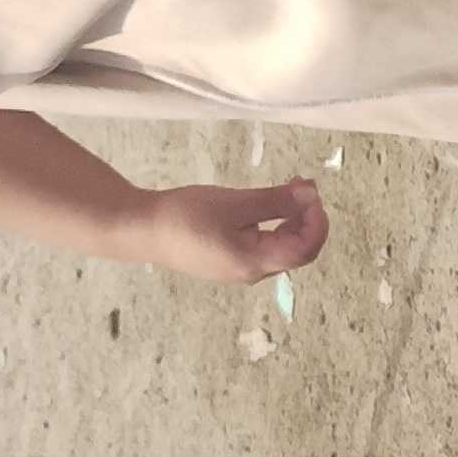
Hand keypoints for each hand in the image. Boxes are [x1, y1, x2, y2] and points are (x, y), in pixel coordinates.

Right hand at [124, 179, 328, 282]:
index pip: (306, 249)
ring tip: (290, 188)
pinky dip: (273, 224)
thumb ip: (276, 201)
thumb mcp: (235, 203)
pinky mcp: (228, 260)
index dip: (317, 221)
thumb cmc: (185, 216)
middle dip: (307, 217)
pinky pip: (262, 245)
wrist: (140, 229)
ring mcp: (239, 269)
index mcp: (255, 263)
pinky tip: (266, 204)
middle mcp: (252, 272)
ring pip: (280, 247)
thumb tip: (312, 193)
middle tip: (303, 183)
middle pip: (297, 249)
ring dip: (292, 219)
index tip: (311, 192)